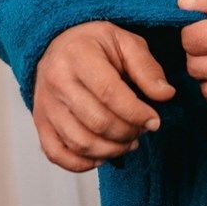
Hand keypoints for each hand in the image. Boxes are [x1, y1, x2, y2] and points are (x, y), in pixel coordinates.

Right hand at [33, 21, 175, 171]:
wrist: (58, 43)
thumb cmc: (96, 43)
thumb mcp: (126, 42)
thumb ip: (147, 68)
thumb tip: (166, 95)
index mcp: (78, 55)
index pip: (109, 93)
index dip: (136, 112)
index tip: (154, 121)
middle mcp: (57, 81)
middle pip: (97, 121)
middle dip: (127, 133)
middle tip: (143, 130)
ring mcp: (45, 105)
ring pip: (79, 142)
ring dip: (111, 150)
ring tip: (128, 142)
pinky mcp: (40, 123)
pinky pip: (57, 154)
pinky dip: (82, 163)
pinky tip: (102, 155)